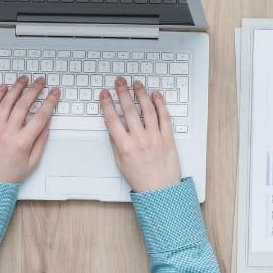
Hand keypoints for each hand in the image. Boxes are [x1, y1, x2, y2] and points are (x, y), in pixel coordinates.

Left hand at [0, 75, 59, 183]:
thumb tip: (46, 124)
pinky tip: (3, 88)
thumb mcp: (33, 162)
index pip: (40, 116)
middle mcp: (8, 134)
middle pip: (23, 105)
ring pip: (6, 103)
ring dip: (16, 88)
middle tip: (40, 81)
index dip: (50, 102)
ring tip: (23, 79)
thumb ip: (41, 141)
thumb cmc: (10, 175)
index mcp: (22, 142)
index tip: (55, 93)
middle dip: (34, 90)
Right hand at [100, 77, 182, 192]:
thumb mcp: (120, 163)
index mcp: (125, 146)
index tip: (104, 94)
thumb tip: (111, 126)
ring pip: (148, 110)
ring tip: (137, 84)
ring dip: (141, 94)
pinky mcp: (168, 138)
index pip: (113, 119)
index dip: (107, 104)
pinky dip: (161, 104)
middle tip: (119, 82)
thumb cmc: (140, 179)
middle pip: (130, 110)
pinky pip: (165, 117)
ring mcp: (156, 138)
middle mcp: (140, 140)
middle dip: (123, 93)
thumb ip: (116, 143)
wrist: (160, 191)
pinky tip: (156, 95)